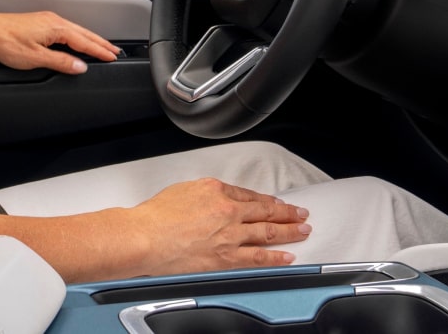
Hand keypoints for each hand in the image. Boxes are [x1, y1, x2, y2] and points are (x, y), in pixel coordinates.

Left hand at [0, 9, 120, 73]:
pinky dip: (78, 36)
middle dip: (100, 43)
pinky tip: (78, 42)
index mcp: (56, 28)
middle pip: (84, 33)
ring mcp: (47, 20)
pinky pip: (66, 29)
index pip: (85, 42)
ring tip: (101, 47)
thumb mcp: (36, 58)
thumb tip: (80, 66)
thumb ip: (61, 62)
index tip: (112, 57)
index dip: (99, 51)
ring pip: (76, 30)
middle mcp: (54, 21)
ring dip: (90, 39)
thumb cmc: (6, 41)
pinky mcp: (40, 23)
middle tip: (115, 52)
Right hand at [129, 178, 311, 276]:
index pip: (249, 195)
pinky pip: (258, 257)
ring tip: (303, 230)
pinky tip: (287, 255)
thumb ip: (204, 194)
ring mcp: (229, 235)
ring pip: (268, 232)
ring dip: (290, 231)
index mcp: (216, 190)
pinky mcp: (226, 257)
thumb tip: (215, 200)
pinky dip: (275, 256)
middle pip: (265, 211)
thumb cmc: (154, 216)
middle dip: (287, 213)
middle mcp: (227, 211)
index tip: (277, 203)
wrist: (144, 236)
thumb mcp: (183, 190)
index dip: (267, 200)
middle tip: (301, 213)